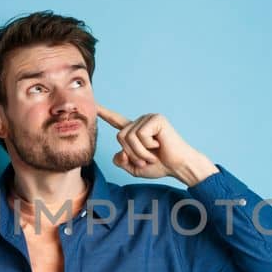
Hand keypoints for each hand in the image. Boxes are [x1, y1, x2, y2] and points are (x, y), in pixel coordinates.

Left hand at [96, 105, 217, 185]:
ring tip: (153, 155)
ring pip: (129, 137)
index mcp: (135, 131)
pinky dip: (147, 146)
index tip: (93, 104)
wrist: (178, 166)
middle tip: (147, 159)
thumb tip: (119, 152)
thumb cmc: (160, 166)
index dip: (104, 113)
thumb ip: (121, 161)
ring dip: (140, 152)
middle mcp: (140, 122)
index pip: (116, 120)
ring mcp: (148, 118)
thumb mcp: (134, 167)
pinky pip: (140, 135)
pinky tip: (159, 145)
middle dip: (132, 153)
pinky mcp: (156, 119)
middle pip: (120, 136)